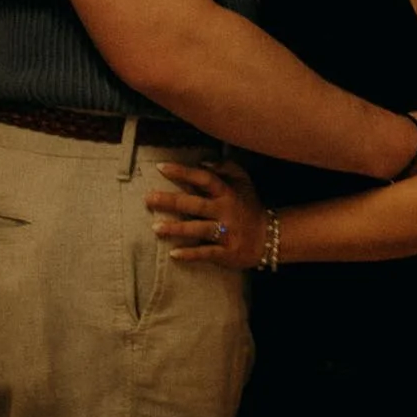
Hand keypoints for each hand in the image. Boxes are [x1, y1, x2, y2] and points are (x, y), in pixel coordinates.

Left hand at [148, 160, 265, 268]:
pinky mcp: (225, 252)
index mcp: (228, 193)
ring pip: (198, 229)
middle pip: (195, 204)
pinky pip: (205, 253)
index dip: (183, 172)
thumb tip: (202, 162)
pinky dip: (190, 254)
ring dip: (176, 228)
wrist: (268, 237)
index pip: (204, 178)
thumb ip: (226, 168)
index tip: (161, 167)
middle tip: (148, 198)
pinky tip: (173, 254)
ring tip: (155, 227)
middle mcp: (226, 211)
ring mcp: (226, 232)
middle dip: (171, 201)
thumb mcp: (243, 182)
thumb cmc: (248, 206)